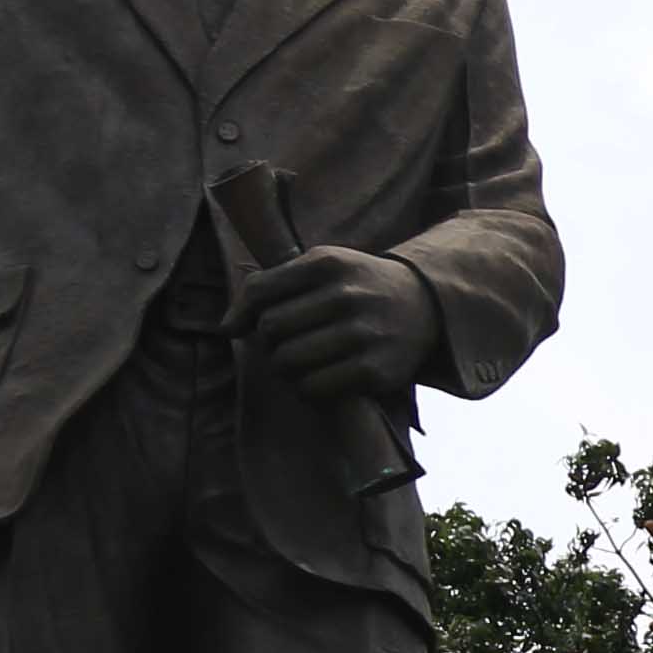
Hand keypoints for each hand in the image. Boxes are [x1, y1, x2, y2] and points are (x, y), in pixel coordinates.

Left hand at [242, 244, 436, 401]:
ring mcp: (364, 334)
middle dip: (269, 342)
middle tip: (286, 343)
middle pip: (271, 330)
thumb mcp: (321, 268)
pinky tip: (321, 378)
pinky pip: (316, 389)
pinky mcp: (377, 370)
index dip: (243, 315)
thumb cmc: (358, 286)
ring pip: (290, 362)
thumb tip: (225, 328)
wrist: (427, 305)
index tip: (245, 327)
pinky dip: (309, 389)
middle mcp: (347, 296)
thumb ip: (270, 286)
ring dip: (286, 369)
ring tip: (301, 363)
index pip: (259, 292)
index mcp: (327, 263)